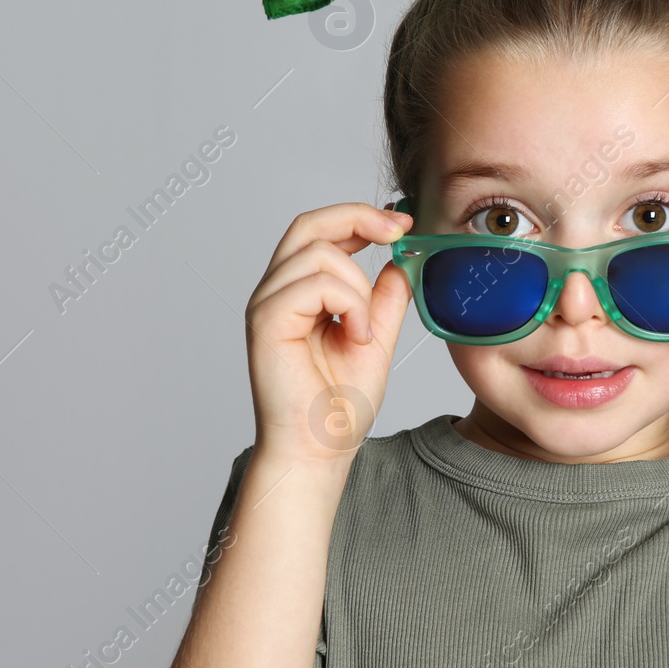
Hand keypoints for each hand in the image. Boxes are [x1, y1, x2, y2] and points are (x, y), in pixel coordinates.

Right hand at [244, 203, 415, 464]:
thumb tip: (401, 261)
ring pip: (319, 252)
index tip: (402, 223)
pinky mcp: (266, 322)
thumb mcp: (377, 338)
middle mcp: (277, 292)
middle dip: (360, 217)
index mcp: (299, 292)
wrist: (320, 450)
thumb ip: (386, 299)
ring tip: (367, 330)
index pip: (320, 231)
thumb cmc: (338, 407)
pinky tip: (358, 336)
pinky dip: (349, 303)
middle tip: (399, 231)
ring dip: (359, 286)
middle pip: (309, 224)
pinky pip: (315, 283)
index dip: (361, 217)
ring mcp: (267, 305)